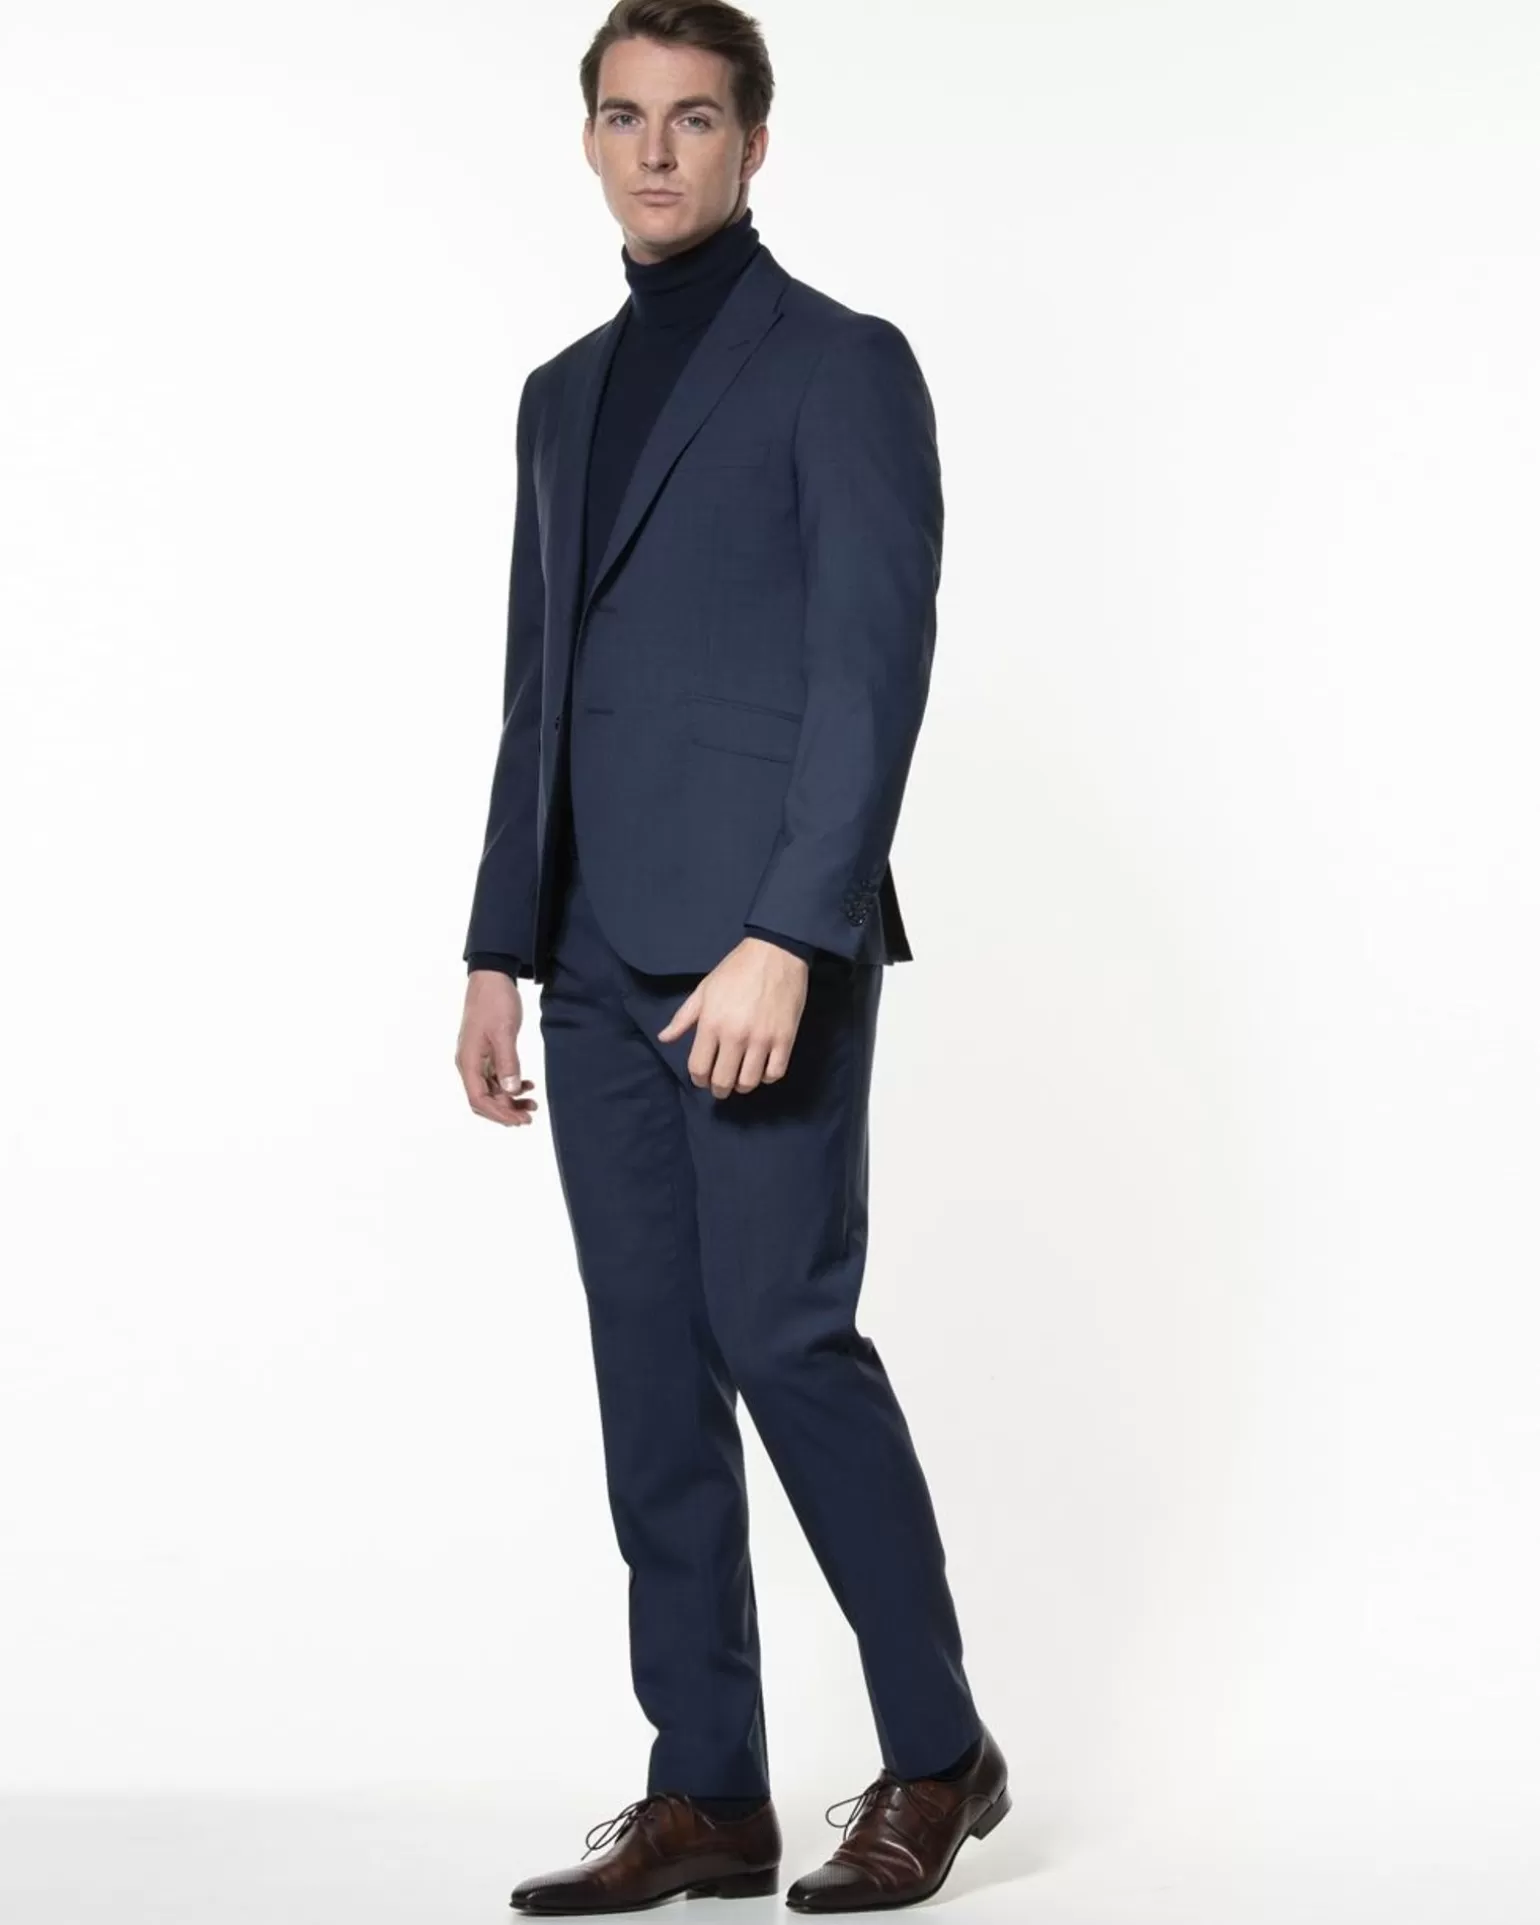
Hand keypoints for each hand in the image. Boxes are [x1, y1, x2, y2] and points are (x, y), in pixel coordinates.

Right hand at [457, 971, 539, 1126]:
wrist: (492, 977)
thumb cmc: (495, 1002)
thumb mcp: (504, 1032)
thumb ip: (507, 1062)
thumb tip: (510, 1091)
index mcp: (468, 1061)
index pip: (479, 1099)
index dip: (499, 1113)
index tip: (520, 1120)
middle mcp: (469, 1064)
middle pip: (483, 1100)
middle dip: (505, 1111)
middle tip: (529, 1117)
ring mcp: (477, 1059)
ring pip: (491, 1091)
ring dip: (510, 1100)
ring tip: (532, 1104)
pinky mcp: (487, 1053)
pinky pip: (496, 1078)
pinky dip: (511, 1085)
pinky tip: (527, 1086)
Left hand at [657, 937, 808, 1096]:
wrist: (776, 953)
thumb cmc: (736, 970)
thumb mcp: (704, 990)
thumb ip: (683, 1018)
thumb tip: (664, 1039)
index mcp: (712, 1023)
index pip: (699, 1068)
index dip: (698, 1079)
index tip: (702, 1078)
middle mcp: (735, 1036)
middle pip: (723, 1081)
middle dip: (719, 1089)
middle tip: (721, 1086)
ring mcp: (762, 1039)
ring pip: (749, 1082)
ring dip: (743, 1085)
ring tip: (741, 1078)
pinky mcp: (786, 1039)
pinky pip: (775, 1073)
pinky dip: (767, 1077)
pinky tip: (763, 1068)